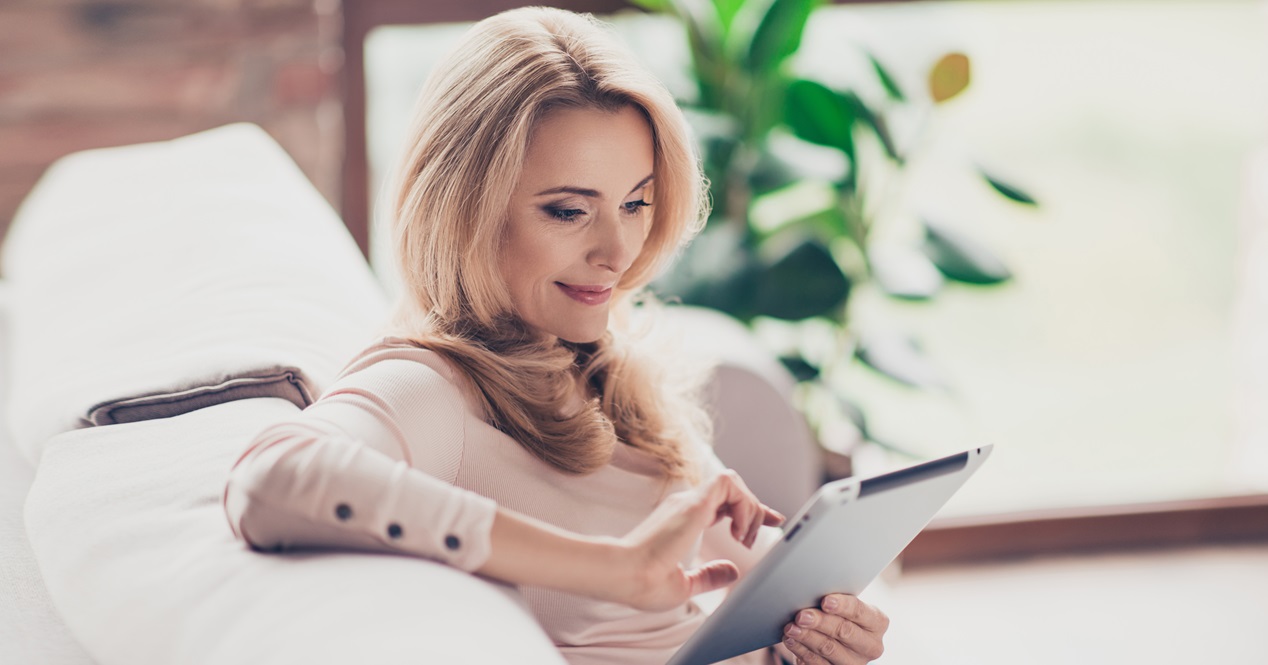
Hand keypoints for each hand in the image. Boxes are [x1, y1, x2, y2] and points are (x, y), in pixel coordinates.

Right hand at [615, 470, 783, 611]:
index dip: (746, 510)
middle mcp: (685, 506)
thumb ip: (709, 576)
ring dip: (749, 507)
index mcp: (682, 521)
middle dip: (756, 506)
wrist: (622, 575)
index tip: (767, 521)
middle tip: (774, 523)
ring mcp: (688, 502)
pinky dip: (744, 504)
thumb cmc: (642, 583)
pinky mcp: (693, 503)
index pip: (721, 504)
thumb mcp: (685, 585)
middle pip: (730, 490)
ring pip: (732, 482)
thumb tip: (732, 570)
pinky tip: (739, 531)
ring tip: (744, 538)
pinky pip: (729, 485)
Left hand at [779, 594, 888, 663]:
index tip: (825, 601)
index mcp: (877, 623)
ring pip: (829, 648)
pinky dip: (801, 650)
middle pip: (844, 631)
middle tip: (801, 615)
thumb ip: (834, 601)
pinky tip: (790, 640)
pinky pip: (816, 663)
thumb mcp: (843, 606)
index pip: (860, 612)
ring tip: (791, 628)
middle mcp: (870, 645)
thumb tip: (811, 591)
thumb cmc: (839, 614)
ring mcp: (854, 662)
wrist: (837, 639)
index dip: (842, 606)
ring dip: (807, 637)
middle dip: (821, 622)